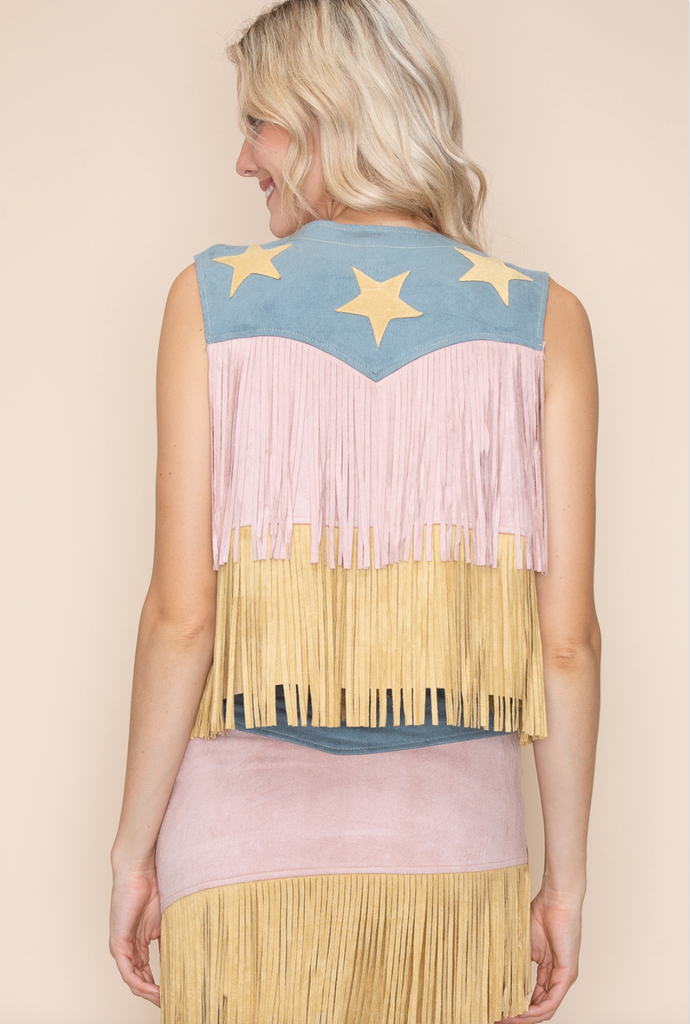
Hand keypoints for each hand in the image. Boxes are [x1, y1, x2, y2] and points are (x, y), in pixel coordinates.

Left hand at [109, 860, 161, 1005]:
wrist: (139, 871)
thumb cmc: (153, 887)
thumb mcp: (166, 920)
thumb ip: (171, 939)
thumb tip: (185, 957)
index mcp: (139, 942)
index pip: (147, 970)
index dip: (159, 984)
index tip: (174, 992)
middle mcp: (128, 947)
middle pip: (140, 979)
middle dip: (154, 993)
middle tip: (170, 1002)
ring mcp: (122, 947)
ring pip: (133, 979)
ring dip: (148, 992)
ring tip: (164, 1000)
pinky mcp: (118, 944)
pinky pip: (128, 972)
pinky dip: (140, 983)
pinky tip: (153, 989)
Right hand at [497, 887, 581, 1022]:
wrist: (556, 900)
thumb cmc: (541, 913)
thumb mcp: (522, 943)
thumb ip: (514, 961)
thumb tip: (497, 978)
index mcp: (547, 969)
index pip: (533, 996)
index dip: (516, 1007)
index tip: (498, 1010)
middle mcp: (556, 976)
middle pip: (539, 1007)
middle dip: (519, 1017)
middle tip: (498, 1019)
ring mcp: (563, 977)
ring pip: (546, 1008)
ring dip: (526, 1017)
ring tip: (507, 1019)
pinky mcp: (567, 974)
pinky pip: (553, 1000)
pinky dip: (537, 1010)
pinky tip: (523, 1013)